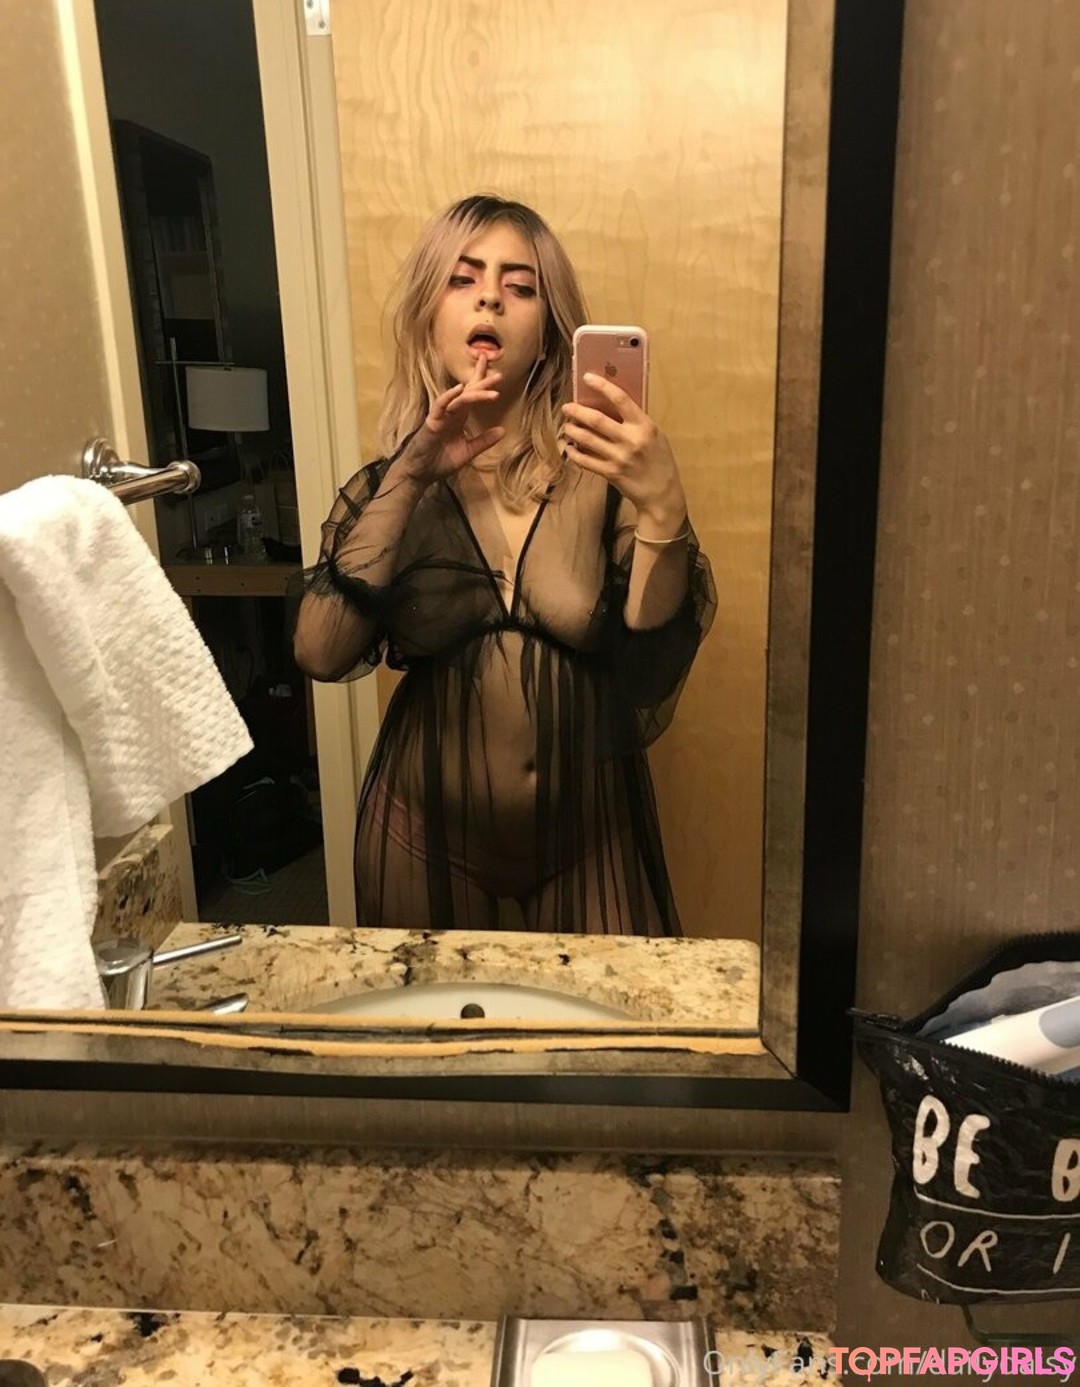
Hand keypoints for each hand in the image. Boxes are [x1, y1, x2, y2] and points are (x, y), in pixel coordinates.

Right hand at [397, 356, 505, 483]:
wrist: (421, 474)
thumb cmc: (440, 461)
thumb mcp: (468, 451)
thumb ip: (484, 441)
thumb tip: (503, 430)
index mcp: (460, 417)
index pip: (473, 396)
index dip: (483, 383)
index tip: (498, 375)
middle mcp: (452, 413)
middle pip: (468, 391)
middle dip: (482, 379)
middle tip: (499, 373)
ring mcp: (442, 416)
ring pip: (459, 398)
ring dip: (476, 392)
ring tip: (492, 388)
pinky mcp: (432, 422)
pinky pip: (440, 406)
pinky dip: (448, 397)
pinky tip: (459, 389)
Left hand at [561, 374, 686, 529]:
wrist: (662, 493)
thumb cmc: (659, 461)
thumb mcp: (655, 435)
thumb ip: (635, 422)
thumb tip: (610, 406)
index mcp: (644, 426)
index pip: (621, 399)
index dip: (602, 386)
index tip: (587, 378)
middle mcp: (630, 440)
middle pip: (597, 420)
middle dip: (577, 411)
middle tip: (567, 407)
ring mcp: (619, 458)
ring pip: (587, 439)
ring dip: (572, 431)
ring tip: (567, 426)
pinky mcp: (610, 473)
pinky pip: (585, 460)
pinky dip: (574, 453)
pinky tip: (569, 448)